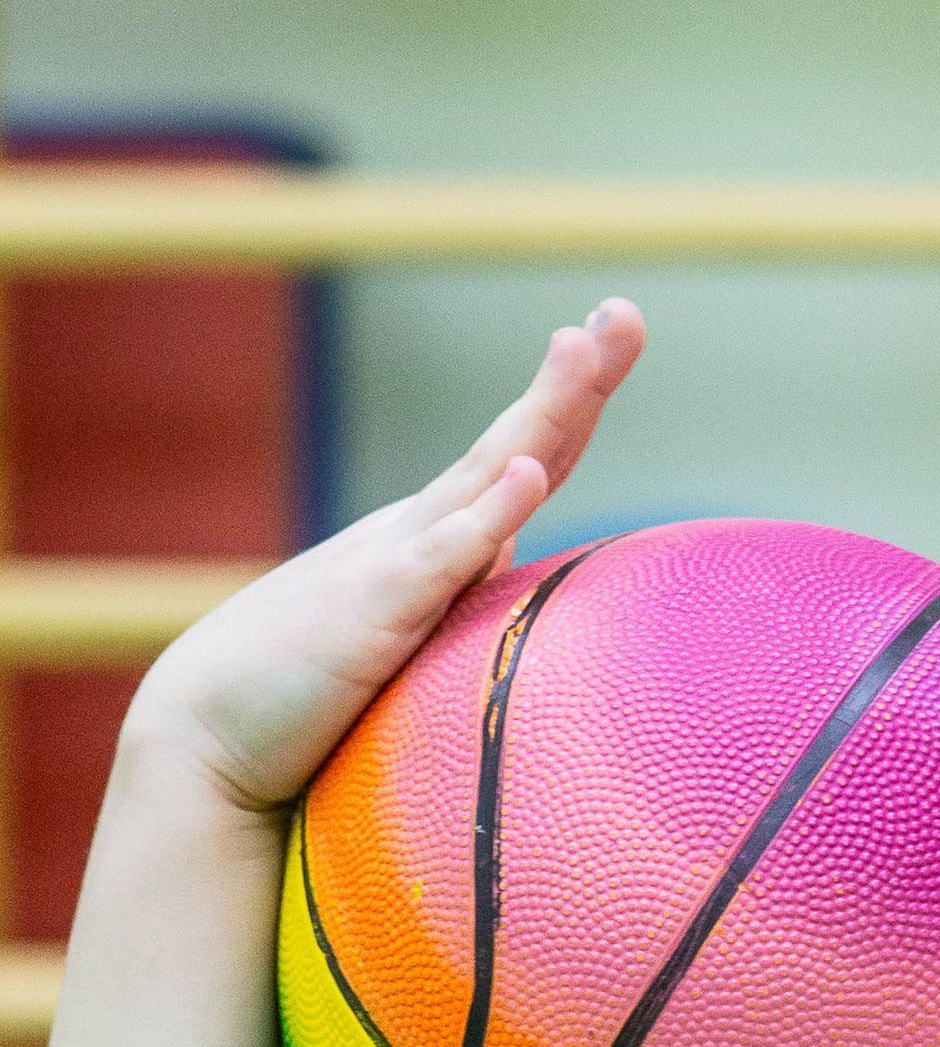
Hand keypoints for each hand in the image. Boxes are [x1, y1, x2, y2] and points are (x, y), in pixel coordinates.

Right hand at [123, 301, 646, 814]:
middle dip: (576, 379)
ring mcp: (394, 565)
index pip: (524, 458)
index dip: (574, 399)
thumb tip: (514, 544)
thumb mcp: (405, 628)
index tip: (617, 329)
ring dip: (538, 416)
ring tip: (582, 350)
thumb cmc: (306, 687)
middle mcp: (420, 533)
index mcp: (436, 539)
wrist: (209, 733)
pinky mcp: (372, 615)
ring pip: (482, 480)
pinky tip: (524, 475)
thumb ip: (460, 581)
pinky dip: (483, 518)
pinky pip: (438, 563)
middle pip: (515, 445)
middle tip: (624, 313)